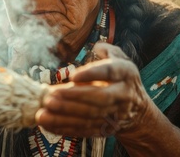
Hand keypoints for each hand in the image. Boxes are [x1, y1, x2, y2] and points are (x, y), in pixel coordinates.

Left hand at [35, 43, 152, 137]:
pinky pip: (84, 130)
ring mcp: (115, 114)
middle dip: (73, 98)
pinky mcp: (106, 129)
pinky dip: (65, 128)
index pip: (109, 72)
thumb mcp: (118, 57)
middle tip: (50, 96)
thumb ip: (105, 50)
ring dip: (64, 116)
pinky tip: (47, 124)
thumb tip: (96, 48)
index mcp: (125, 73)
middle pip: (99, 98)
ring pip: (90, 117)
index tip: (72, 75)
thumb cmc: (120, 77)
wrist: (136, 108)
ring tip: (43, 113)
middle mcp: (123, 94)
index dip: (92, 73)